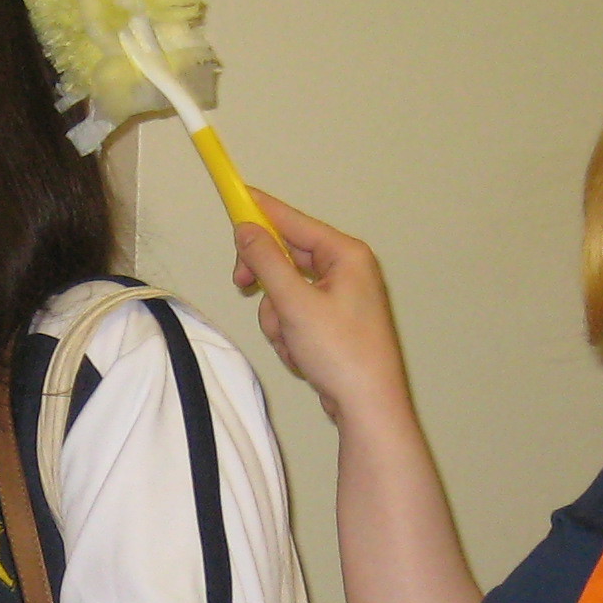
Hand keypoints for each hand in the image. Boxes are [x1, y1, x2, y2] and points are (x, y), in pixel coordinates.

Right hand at [226, 189, 417, 427]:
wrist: (368, 405)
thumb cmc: (340, 351)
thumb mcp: (294, 303)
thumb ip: (266, 262)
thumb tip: (247, 229)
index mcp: (346, 255)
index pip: (294, 221)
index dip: (261, 210)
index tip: (234, 196)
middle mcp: (347, 270)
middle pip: (287, 257)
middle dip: (267, 283)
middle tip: (241, 285)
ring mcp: (341, 299)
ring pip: (286, 292)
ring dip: (278, 317)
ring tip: (292, 340)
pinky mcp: (333, 324)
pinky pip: (296, 315)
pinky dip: (290, 333)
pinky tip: (301, 354)